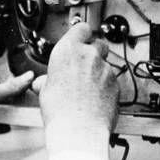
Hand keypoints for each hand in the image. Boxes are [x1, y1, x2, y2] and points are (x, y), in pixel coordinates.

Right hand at [35, 24, 120, 152]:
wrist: (79, 131)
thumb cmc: (60, 112)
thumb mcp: (44, 91)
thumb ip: (48, 80)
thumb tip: (42, 83)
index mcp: (68, 51)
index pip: (80, 28)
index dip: (80, 34)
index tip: (79, 38)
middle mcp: (89, 55)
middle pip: (97, 43)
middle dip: (92, 52)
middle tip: (81, 67)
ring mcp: (105, 69)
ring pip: (105, 64)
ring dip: (98, 72)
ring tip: (86, 89)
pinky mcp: (116, 84)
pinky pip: (111, 80)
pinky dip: (105, 86)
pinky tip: (95, 99)